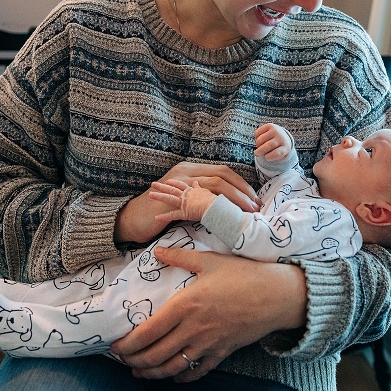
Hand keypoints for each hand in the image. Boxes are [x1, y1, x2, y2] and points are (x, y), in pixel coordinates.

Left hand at [110, 247, 306, 381]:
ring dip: (152, 372)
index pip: (147, 332)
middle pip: (156, 354)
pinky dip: (181, 377)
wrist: (277, 295)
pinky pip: (197, 371)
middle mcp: (193, 329)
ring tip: (139, 371)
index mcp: (185, 306)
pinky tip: (173, 376)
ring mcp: (208, 344)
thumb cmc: (243, 274)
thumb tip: (156, 252)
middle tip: (121, 359)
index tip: (114, 345)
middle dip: (134, 360)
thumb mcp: (209, 260)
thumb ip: (179, 256)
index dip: (127, 343)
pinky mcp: (222, 352)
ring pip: (173, 368)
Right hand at [115, 162, 258, 243]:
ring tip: (248, 211)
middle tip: (256, 205)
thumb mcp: (184, 200)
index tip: (254, 198)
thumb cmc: (158, 213)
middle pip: (223, 175)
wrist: (133, 220)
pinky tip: (228, 216)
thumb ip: (201, 197)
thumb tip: (226, 205)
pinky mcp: (176, 196)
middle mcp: (187, 172)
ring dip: (235, 198)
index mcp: (191, 170)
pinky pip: (202, 198)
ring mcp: (180, 182)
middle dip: (242, 190)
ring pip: (216, 184)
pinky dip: (218, 206)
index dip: (240, 184)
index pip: (223, 172)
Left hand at [149, 180, 216, 223]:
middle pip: (173, 188)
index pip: (182, 184)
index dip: (175, 182)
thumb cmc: (217, 200)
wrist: (216, 206)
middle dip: (163, 186)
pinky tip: (156, 218)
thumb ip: (204, 188)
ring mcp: (185, 203)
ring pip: (169, 198)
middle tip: (153, 183)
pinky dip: (164, 217)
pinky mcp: (184, 212)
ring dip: (159, 196)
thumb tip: (202, 183)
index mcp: (194, 190)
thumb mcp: (212, 192)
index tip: (168, 181)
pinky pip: (173, 215)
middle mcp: (188, 194)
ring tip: (150, 194)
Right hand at [254, 123, 292, 161]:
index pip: (277, 153)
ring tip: (259, 146)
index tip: (266, 158)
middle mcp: (281, 138)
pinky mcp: (269, 126)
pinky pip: (258, 132)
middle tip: (256, 154)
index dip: (269, 157)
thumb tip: (260, 154)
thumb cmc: (278, 149)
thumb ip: (272, 157)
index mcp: (285, 147)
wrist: (283, 136)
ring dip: (258, 144)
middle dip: (260, 151)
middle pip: (269, 145)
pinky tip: (260, 139)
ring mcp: (275, 131)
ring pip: (261, 139)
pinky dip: (256, 137)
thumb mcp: (279, 156)